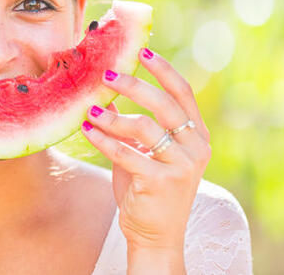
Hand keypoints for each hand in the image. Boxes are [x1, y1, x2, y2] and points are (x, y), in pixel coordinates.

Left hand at [80, 48, 211, 250]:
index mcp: (196, 135)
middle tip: (106, 75)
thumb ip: (134, 123)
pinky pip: (126, 152)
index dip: (163, 69)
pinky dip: (103, 139)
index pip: (183, 93)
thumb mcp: (144, 150)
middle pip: (165, 104)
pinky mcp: (162, 183)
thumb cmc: (145, 187)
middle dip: (134, 85)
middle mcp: (196, 148)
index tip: (141, 50)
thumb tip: (108, 91)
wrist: (155, 235)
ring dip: (112, 116)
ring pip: (144, 127)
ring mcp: (182, 166)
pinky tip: (87, 130)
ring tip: (89, 110)